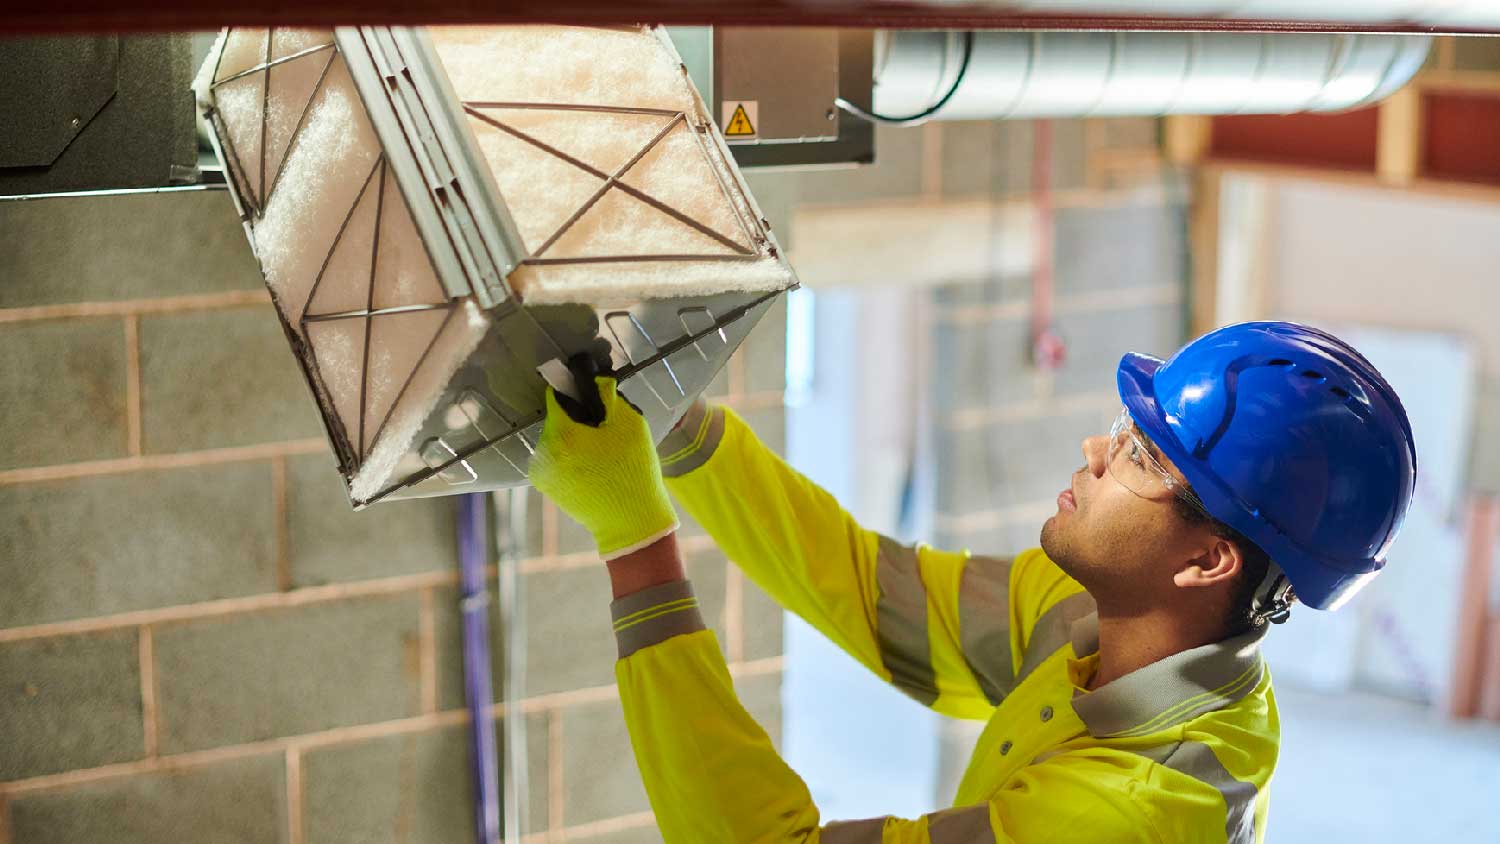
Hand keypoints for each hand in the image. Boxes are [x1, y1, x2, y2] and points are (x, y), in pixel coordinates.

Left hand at [528, 376, 678, 559]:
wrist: (630, 522)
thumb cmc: (633, 471)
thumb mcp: (630, 424)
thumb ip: (609, 394)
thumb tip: (594, 378)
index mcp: (561, 433)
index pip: (555, 395)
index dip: (572, 389)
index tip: (589, 392)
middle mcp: (542, 451)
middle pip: (556, 419)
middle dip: (576, 419)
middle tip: (604, 431)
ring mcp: (540, 472)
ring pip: (555, 440)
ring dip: (572, 439)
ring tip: (600, 452)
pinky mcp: (545, 487)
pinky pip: (554, 459)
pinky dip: (568, 457)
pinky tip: (592, 468)